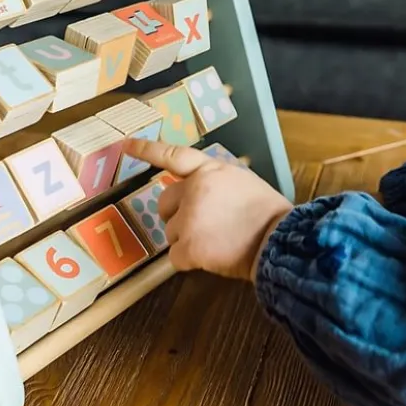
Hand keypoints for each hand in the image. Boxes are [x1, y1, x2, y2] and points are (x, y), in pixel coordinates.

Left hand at [123, 137, 293, 282]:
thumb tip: (200, 194)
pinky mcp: (189, 246)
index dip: (148, 150)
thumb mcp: (242, 182)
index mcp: (210, 170)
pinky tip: (212, 258)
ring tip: (217, 242)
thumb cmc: (268, 213)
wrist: (279, 240)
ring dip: (187, 240)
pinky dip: (190, 261)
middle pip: (164, 202)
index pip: (173, 155)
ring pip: (169, 232)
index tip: (127, 144)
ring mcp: (190, 219)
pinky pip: (175, 258)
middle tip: (202, 226)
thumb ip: (215, 183)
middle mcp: (195, 190)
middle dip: (176, 215)